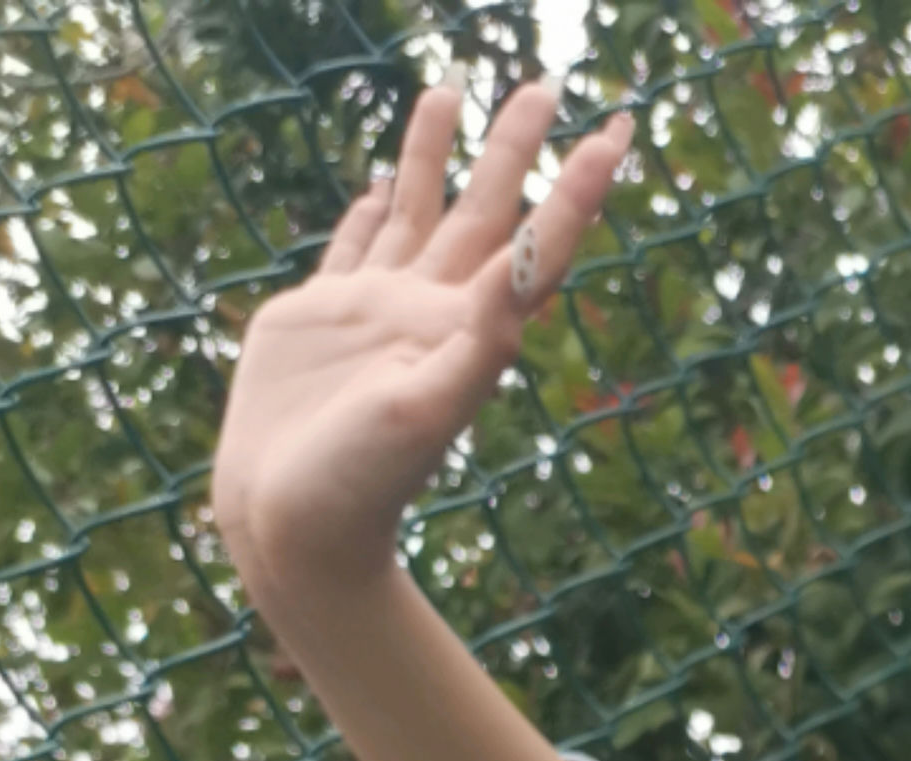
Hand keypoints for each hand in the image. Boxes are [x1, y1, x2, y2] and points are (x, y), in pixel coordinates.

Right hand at [211, 74, 632, 605]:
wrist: (293, 528)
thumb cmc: (361, 483)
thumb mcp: (426, 410)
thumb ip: (478, 341)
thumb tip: (531, 269)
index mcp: (469, 329)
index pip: (538, 243)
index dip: (579, 189)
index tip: (617, 134)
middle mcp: (431, 310)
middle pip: (486, 208)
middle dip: (515, 146)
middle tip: (545, 81)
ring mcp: (376, 310)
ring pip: (418, 210)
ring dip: (436, 154)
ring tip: (451, 89)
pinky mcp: (320, 319)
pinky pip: (354, 248)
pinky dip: (370, 211)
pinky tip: (377, 184)